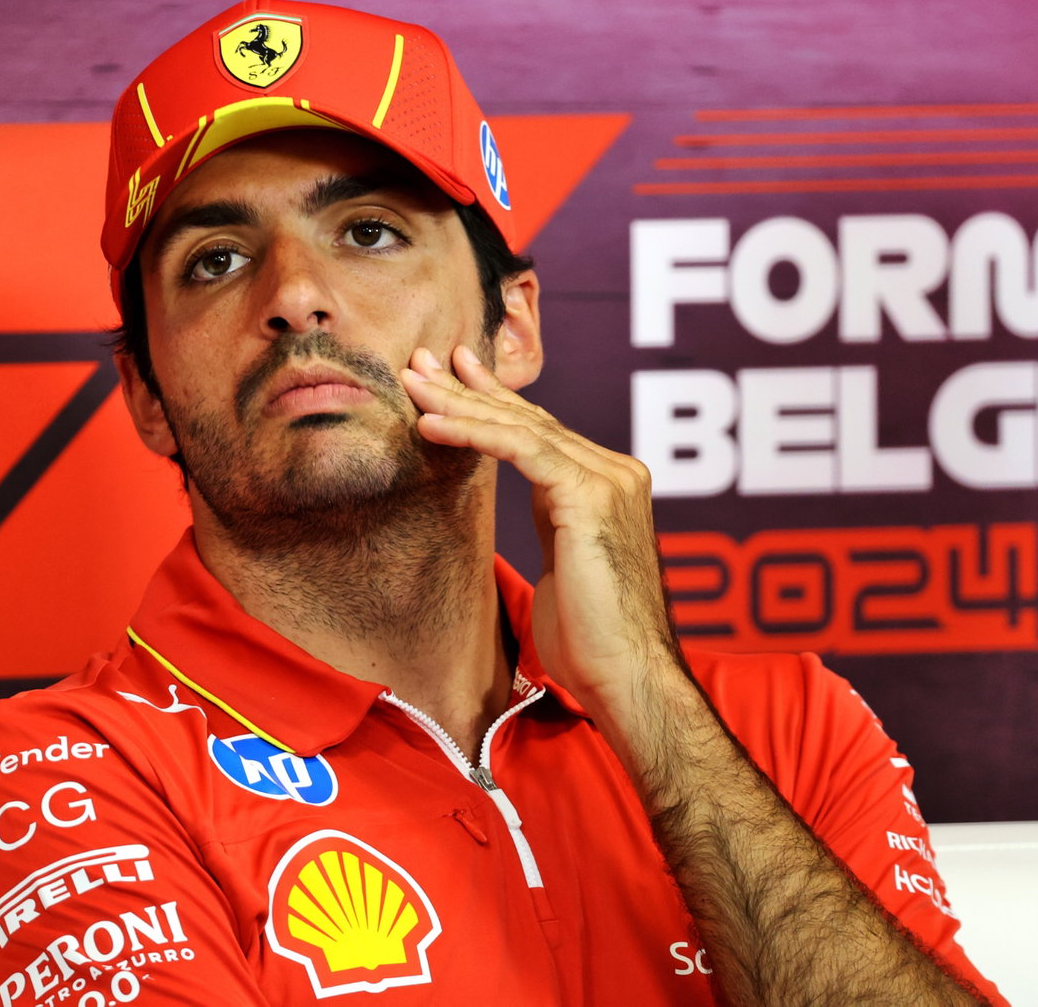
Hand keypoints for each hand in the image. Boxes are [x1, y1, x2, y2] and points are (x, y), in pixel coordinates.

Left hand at [400, 344, 678, 708]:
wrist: (625, 678)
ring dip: (459, 402)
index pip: (540, 430)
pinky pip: (521, 450)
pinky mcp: (591, 496)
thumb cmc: (590, 641)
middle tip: (419, 360)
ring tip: (412, 382)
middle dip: (467, 387)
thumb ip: (552, 524)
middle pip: (528, 419)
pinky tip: (432, 424)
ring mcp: (609, 479)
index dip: (492, 399)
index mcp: (608, 486)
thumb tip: (532, 508)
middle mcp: (616, 472)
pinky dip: (473, 432)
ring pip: (521, 427)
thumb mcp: (564, 565)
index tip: (450, 375)